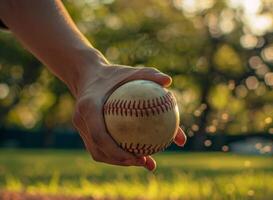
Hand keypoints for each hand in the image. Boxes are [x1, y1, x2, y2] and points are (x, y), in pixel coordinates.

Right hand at [72, 64, 186, 170]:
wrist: (88, 73)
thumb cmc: (114, 73)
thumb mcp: (132, 71)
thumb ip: (149, 74)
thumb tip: (169, 81)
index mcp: (88, 106)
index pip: (100, 135)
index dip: (116, 151)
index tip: (138, 157)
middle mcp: (81, 119)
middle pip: (98, 150)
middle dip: (121, 160)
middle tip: (145, 162)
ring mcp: (81, 127)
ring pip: (98, 152)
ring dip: (120, 161)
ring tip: (145, 162)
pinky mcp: (84, 131)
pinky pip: (100, 147)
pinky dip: (117, 153)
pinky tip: (137, 152)